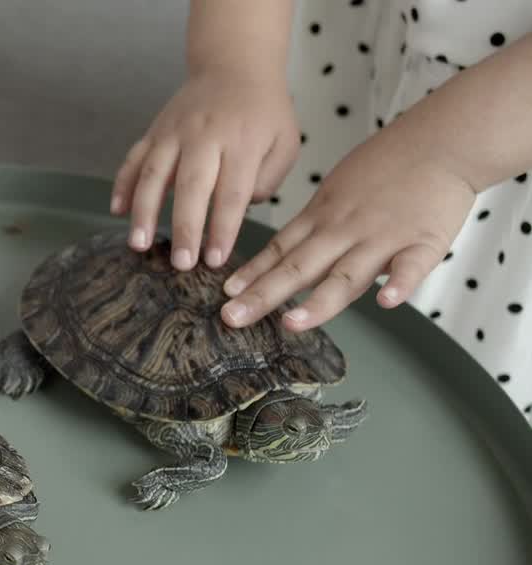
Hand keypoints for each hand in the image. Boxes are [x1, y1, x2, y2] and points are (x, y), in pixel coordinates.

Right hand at [112, 67, 299, 269]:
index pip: (232, 193)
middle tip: (181, 263)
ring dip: (144, 211)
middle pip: (192, 186)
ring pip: (154, 173)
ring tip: (139, 244)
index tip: (215, 259)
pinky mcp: (155, 131)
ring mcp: (174, 133)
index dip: (222, 228)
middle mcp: (205, 136)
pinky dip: (122, 184)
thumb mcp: (285, 142)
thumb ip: (268, 179)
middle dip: (185, 226)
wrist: (234, 66)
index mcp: (242, 142)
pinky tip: (117, 210)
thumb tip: (240, 207)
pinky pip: (133, 159)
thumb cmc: (263, 113)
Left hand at [219, 128, 475, 331]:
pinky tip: (386, 302)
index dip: (252, 274)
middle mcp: (345, 231)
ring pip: (346, 275)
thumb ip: (312, 228)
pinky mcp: (424, 242)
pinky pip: (412, 266)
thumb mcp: (335, 192)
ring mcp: (383, 238)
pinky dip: (401, 283)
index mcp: (322, 219)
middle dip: (263, 295)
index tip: (225, 294)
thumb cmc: (387, 168)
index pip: (280, 251)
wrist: (440, 141)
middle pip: (299, 267)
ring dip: (319, 301)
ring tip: (292, 323)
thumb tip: (281, 259)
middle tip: (232, 317)